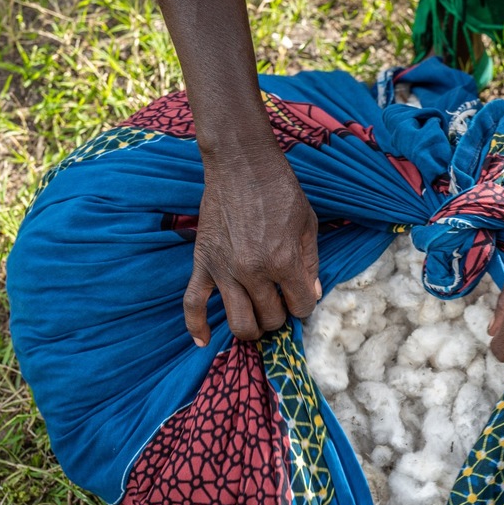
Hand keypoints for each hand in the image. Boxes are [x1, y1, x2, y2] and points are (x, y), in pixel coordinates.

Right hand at [185, 141, 320, 344]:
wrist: (241, 164)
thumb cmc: (280, 190)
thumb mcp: (307, 225)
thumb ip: (310, 264)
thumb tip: (310, 294)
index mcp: (283, 261)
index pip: (300, 307)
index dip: (304, 305)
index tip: (301, 296)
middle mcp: (252, 272)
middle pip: (270, 319)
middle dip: (280, 316)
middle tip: (281, 303)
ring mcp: (224, 270)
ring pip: (238, 323)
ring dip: (252, 328)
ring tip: (258, 319)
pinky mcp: (202, 263)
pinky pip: (193, 304)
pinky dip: (196, 326)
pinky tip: (203, 340)